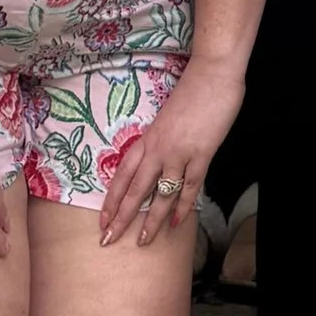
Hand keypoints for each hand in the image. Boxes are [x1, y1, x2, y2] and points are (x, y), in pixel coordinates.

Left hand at [99, 54, 245, 248]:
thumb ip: (161, 140)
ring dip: (152, 220)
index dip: (111, 200)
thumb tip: (159, 161)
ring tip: (144, 242)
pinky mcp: (201, 153)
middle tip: (108, 240)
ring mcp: (179, 152)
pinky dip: (183, 206)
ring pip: (160, 194)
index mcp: (147, 138)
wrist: (212, 73)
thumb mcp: (167, 118)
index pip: (122, 175)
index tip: (103, 220)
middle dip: (121, 218)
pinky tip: (178, 223)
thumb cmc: (191, 91)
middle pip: (134, 190)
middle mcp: (158, 148)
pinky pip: (189, 186)